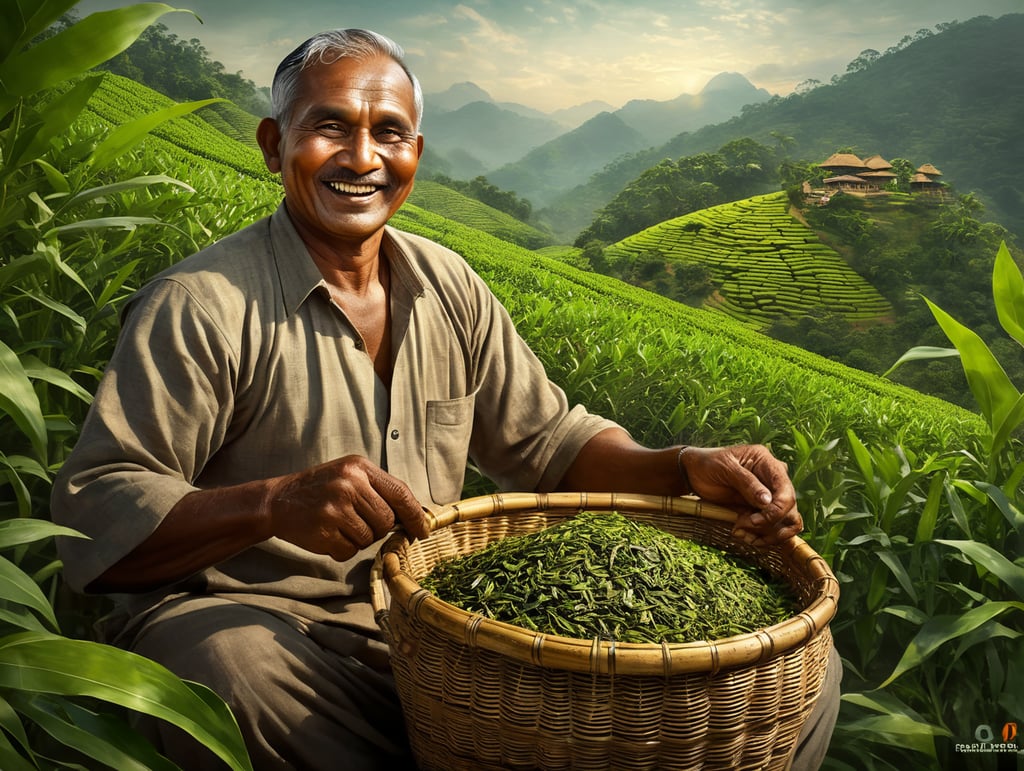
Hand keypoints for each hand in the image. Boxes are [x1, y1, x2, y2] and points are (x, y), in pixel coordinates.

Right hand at [264, 455, 429, 560]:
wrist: (277, 501)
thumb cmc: (320, 489)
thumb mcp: (349, 476)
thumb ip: (379, 490)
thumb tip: (414, 516)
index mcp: (359, 467)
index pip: (400, 492)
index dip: (416, 515)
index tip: (423, 530)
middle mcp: (349, 484)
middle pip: (386, 520)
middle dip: (377, 528)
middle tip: (356, 522)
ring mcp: (336, 507)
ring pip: (369, 538)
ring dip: (357, 539)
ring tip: (338, 525)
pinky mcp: (324, 530)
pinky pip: (349, 551)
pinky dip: (341, 549)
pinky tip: (327, 534)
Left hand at [679, 445, 801, 545]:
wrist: (695, 473)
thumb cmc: (709, 464)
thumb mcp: (725, 468)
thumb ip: (747, 483)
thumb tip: (768, 501)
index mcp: (768, 464)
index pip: (786, 491)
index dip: (776, 511)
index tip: (755, 521)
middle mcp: (774, 480)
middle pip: (789, 510)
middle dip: (768, 525)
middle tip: (742, 526)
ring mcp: (769, 497)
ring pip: (786, 523)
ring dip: (767, 535)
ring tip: (741, 533)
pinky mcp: (761, 511)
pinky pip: (772, 529)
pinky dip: (760, 537)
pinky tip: (741, 534)